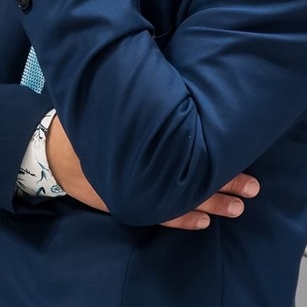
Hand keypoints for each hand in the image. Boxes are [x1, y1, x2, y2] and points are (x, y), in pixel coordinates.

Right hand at [46, 115, 257, 228]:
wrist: (53, 153)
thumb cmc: (87, 124)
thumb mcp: (116, 107)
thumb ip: (143, 104)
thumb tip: (172, 83)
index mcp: (146, 145)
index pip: (190, 157)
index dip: (218, 164)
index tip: (243, 163)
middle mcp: (144, 170)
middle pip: (192, 179)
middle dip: (225, 183)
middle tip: (253, 187)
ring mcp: (137, 190)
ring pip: (182, 200)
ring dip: (213, 204)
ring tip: (239, 208)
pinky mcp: (129, 202)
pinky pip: (161, 215)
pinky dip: (183, 219)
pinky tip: (204, 223)